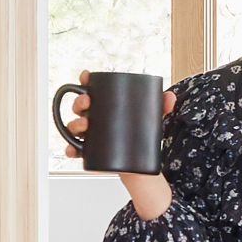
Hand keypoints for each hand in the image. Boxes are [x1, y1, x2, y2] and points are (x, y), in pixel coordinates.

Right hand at [65, 69, 179, 217]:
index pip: (91, 90)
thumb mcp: (151, 121)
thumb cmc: (140, 137)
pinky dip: (71, 149)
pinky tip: (73, 150)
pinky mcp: (90, 152)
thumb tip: (170, 96)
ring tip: (85, 125)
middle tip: (87, 102)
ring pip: (74, 127)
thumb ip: (161, 107)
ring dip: (75, 124)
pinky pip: (75, 150)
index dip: (85, 81)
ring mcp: (90, 135)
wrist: (139, 165)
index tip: (86, 76)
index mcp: (105, 106)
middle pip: (80, 107)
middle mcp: (93, 119)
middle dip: (79, 102)